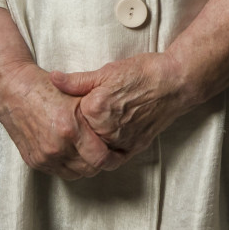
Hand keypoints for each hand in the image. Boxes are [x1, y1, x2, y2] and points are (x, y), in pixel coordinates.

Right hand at [0, 5, 117, 178]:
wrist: (12, 89)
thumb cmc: (44, 87)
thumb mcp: (75, 94)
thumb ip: (96, 113)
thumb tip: (118, 127)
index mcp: (69, 128)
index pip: (101, 157)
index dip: (113, 155)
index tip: (119, 151)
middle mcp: (56, 146)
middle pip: (91, 169)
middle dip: (102, 162)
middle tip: (109, 153)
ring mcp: (44, 156)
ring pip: (76, 173)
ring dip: (86, 165)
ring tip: (91, 152)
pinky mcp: (35, 161)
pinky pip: (60, 172)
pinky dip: (69, 165)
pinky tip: (73, 152)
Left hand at [52, 52, 193, 158]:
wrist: (174, 83)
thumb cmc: (143, 74)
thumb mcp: (106, 71)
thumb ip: (77, 81)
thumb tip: (54, 79)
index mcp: (95, 109)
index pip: (70, 116)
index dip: (69, 110)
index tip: (68, 106)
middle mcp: (107, 129)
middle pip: (82, 134)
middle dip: (79, 128)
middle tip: (80, 119)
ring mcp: (121, 141)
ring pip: (96, 148)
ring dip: (92, 141)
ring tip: (95, 128)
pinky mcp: (135, 148)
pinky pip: (114, 157)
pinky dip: (107, 152)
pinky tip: (104, 143)